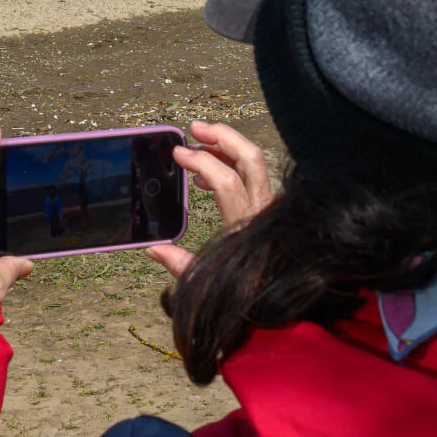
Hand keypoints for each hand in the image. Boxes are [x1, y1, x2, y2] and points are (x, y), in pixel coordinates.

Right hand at [146, 120, 276, 281]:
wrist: (283, 308)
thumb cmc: (245, 295)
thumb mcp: (207, 283)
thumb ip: (180, 265)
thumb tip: (153, 248)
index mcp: (245, 226)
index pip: (226, 180)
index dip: (201, 161)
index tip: (178, 154)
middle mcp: (262, 211)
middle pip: (250, 158)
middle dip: (222, 136)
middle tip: (194, 128)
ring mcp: (268, 208)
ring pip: (253, 163)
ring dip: (225, 146)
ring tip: (197, 145)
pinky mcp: (268, 210)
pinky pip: (252, 176)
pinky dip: (230, 165)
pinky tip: (205, 176)